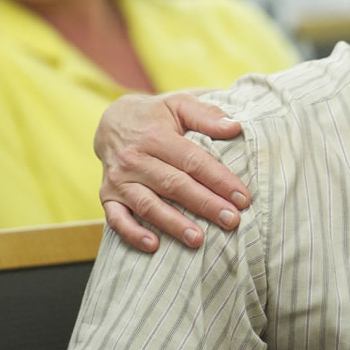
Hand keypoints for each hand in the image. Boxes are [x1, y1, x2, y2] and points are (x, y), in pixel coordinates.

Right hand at [96, 92, 248, 251]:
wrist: (113, 121)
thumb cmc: (156, 115)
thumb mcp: (180, 104)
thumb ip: (206, 114)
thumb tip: (235, 127)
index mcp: (155, 135)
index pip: (192, 161)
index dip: (218, 179)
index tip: (242, 197)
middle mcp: (134, 159)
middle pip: (174, 185)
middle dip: (205, 204)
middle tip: (231, 221)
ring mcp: (119, 179)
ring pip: (148, 205)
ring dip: (173, 224)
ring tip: (198, 240)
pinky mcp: (107, 196)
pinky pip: (117, 218)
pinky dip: (132, 234)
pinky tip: (153, 246)